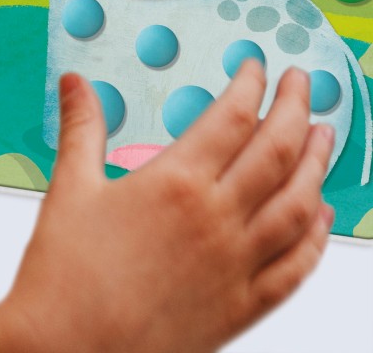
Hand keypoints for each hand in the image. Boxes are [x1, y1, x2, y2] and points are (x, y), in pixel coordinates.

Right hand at [0, 64, 332, 352]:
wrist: (72, 349)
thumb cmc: (66, 272)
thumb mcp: (70, 187)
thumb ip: (82, 127)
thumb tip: (74, 81)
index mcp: (174, 182)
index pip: (230, 118)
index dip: (250, 86)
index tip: (257, 67)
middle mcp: (217, 219)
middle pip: (276, 152)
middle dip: (295, 110)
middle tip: (303, 83)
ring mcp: (237, 266)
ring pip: (299, 205)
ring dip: (318, 164)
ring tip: (325, 135)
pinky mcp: (243, 308)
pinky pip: (297, 267)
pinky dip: (317, 236)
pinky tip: (321, 215)